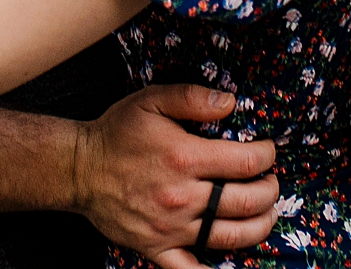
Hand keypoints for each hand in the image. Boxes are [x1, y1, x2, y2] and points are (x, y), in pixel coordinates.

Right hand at [70, 85, 278, 268]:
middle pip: (246, 202)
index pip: (246, 162)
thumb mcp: (151, 100)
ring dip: (259, 227)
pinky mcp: (157, 249)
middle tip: (271, 183)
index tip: (268, 151)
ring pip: (230, 236)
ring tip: (267, 216)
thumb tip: (231, 102)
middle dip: (269, 192)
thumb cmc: (117, 133)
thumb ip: (193, 98)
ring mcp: (171, 228)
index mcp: (185, 158)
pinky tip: (230, 267)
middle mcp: (183, 197)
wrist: (79, 169)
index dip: (267, 156)